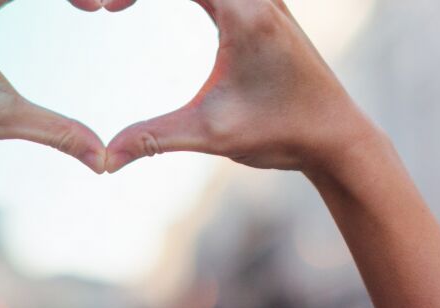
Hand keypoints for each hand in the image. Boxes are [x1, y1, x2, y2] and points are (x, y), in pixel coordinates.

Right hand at [102, 0, 386, 173]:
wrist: (336, 137)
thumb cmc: (282, 133)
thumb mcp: (211, 134)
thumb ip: (153, 137)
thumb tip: (103, 161)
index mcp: (246, 11)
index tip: (105, 10)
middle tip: (105, 7)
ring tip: (119, 6)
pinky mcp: (262, 6)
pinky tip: (142, 3)